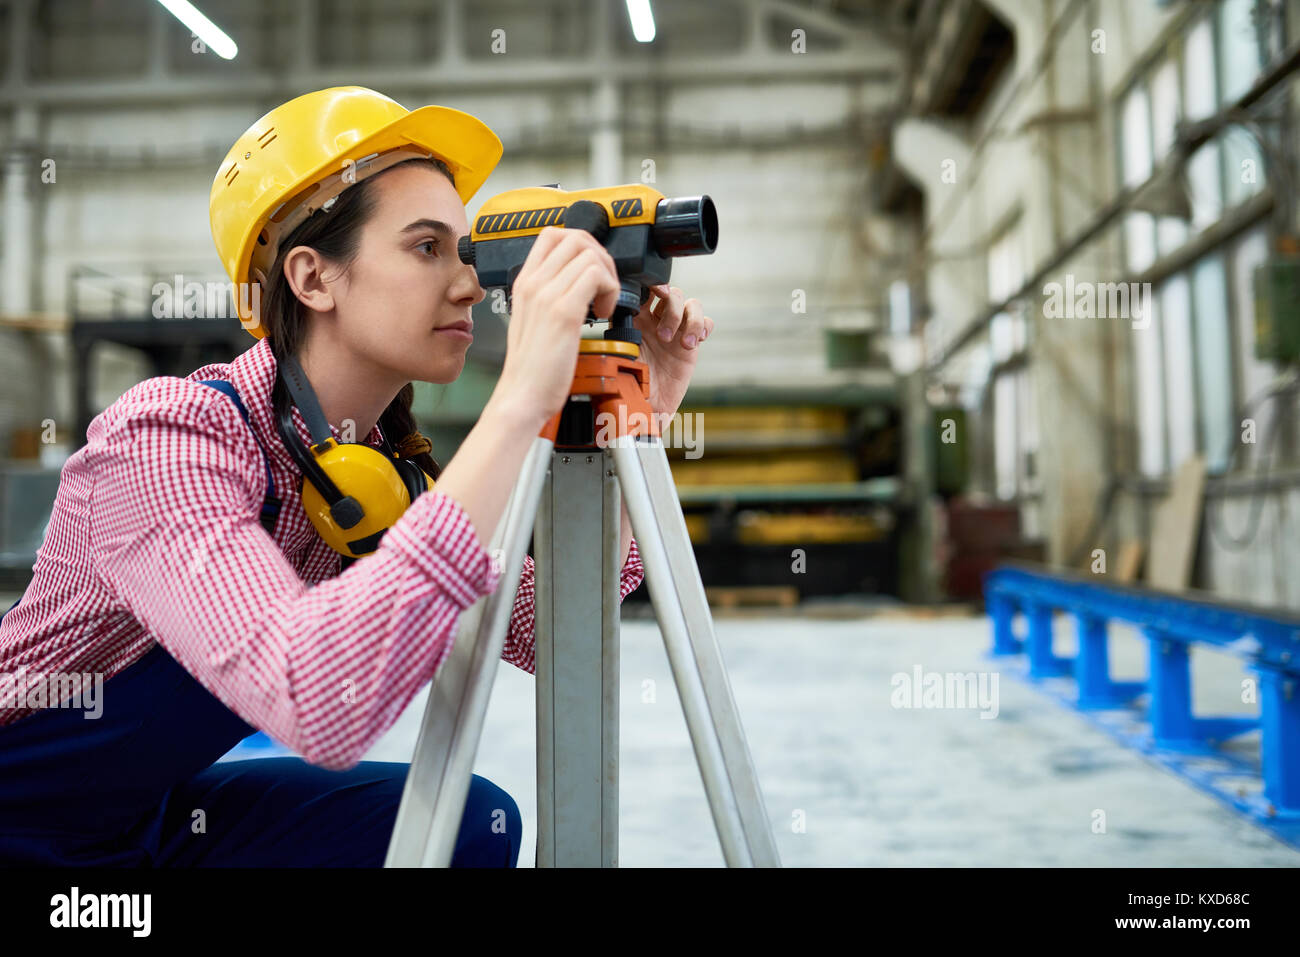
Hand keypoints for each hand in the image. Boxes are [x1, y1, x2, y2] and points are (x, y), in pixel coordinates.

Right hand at [493, 227, 620, 424]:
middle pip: (575, 238)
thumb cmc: (531, 368)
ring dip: (608, 276)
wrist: (522, 396)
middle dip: (601, 258)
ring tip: (603, 304)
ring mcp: (546, 295)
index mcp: (525, 283)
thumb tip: (576, 284)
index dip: (582, 245)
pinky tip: (602, 314)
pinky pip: (596, 276)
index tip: (592, 272)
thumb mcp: (534, 322)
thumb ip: (548, 297)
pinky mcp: (563, 312)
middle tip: (604, 288)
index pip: (553, 235)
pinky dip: (609, 291)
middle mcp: (533, 283)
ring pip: (589, 254)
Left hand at [631, 283, 712, 420]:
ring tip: (684, 344)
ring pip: (691, 304)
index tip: (657, 293)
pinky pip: (704, 323)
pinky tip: (695, 342)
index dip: (654, 285)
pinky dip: (703, 327)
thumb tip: (619, 309)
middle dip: (671, 311)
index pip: (647, 290)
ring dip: (690, 320)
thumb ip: (620, 331)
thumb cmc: (628, 383)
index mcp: (635, 318)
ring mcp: (676, 331)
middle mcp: (656, 321)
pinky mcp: (691, 343)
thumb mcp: (619, 354)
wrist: (645, 408)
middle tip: (664, 336)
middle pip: (672, 294)